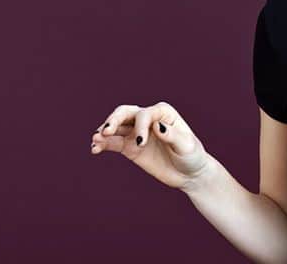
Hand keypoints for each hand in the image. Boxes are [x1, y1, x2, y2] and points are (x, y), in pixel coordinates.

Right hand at [90, 101, 213, 192]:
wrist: (189, 174)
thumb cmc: (191, 155)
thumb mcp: (186, 146)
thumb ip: (172, 135)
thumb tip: (157, 125)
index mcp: (163, 112)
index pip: (145, 114)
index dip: (139, 126)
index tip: (140, 143)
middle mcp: (147, 119)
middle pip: (125, 113)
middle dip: (114, 120)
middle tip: (105, 131)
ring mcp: (136, 133)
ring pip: (116, 127)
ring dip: (104, 131)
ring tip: (95, 140)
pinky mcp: (130, 147)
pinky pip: (113, 143)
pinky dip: (103, 144)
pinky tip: (95, 149)